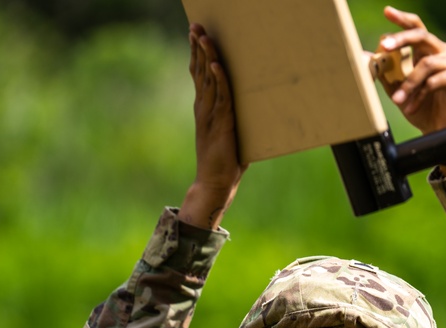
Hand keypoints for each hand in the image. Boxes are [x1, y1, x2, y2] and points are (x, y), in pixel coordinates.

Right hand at [179, 24, 247, 229]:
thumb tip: (249, 108)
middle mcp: (204, 108)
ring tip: (204, 36)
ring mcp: (210, 115)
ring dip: (207, 57)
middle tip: (196, 26)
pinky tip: (216, 65)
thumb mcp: (229, 133)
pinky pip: (220, 98)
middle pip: (199, 71)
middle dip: (198, 48)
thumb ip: (233, 118)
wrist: (216, 183)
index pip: (199, 75)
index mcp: (204, 109)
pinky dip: (218, 80)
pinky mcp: (221, 124)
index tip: (196, 34)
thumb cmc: (226, 160)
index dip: (197, 54)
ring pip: (208, 80)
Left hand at [376, 7, 445, 135]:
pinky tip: (412, 107)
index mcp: (427, 50)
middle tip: (385, 46)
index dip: (402, 18)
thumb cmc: (423, 107)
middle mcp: (442, 52)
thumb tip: (365, 57)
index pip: (415, 27)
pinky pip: (434, 82)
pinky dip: (419, 96)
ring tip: (398, 100)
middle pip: (422, 36)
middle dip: (401, 39)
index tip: (387, 11)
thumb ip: (386, 71)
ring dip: (408, 83)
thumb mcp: (398, 88)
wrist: (440, 129)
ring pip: (426, 64)